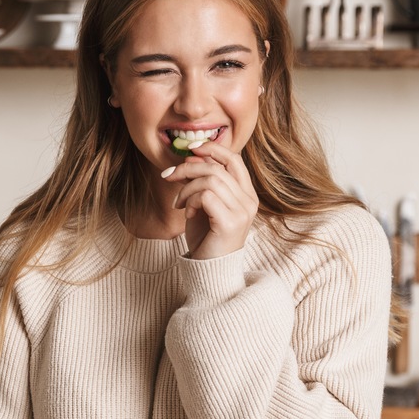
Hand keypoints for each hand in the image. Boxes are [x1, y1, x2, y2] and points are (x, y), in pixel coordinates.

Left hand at [162, 139, 258, 259]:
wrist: (209, 270)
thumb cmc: (206, 238)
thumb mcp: (203, 204)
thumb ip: (201, 182)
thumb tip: (190, 158)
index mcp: (246, 194)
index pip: (233, 159)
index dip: (211, 149)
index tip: (190, 149)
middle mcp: (249, 201)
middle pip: (217, 167)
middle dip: (188, 167)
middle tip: (169, 176)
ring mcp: (242, 212)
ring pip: (210, 179)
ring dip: (187, 188)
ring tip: (179, 203)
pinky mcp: (230, 222)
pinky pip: (206, 196)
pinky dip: (191, 201)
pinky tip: (187, 214)